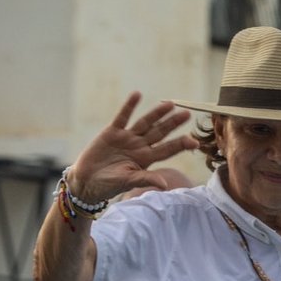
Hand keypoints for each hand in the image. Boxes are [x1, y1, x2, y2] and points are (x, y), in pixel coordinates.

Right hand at [67, 92, 196, 205]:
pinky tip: (137, 94)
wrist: (86, 181)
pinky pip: (122, 117)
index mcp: (146, 159)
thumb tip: (165, 184)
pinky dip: (129, 106)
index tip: (194, 141)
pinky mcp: (112, 132)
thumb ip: (145, 179)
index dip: (180, 145)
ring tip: (170, 104)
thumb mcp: (127, 182)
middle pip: (159, 133)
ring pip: (145, 123)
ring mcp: (126, 138)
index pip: (167, 150)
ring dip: (156, 113)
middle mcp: (139, 146)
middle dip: (173, 124)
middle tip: (187, 114)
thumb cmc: (108, 185)